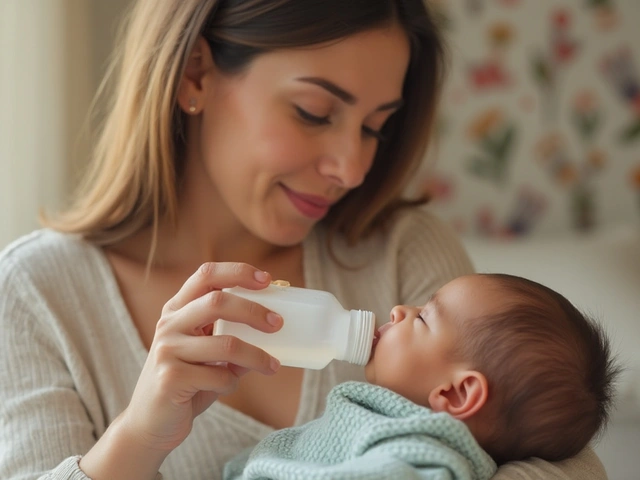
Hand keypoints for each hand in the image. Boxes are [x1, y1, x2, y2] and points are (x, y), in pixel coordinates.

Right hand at [120, 262, 281, 452]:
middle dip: (254, 311)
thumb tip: (272, 326)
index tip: (266, 279)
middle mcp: (169, 324)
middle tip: (278, 324)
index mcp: (177, 310)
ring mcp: (167, 350)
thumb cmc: (186, 383)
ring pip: (226, 344)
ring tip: (272, 365)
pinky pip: (219, 376)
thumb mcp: (206, 353)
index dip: (238, 272)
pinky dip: (231, 383)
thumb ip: (230, 338)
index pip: (206, 275)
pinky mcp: (170, 379)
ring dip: (256, 356)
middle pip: (218, 301)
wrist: (149, 424)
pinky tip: (226, 387)